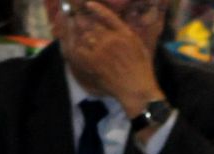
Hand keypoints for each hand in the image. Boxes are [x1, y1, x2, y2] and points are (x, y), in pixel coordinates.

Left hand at [58, 1, 162, 115]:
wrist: (135, 86)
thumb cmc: (141, 68)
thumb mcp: (138, 45)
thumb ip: (126, 35)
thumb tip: (117, 30)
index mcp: (125, 32)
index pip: (108, 16)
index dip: (97, 9)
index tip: (88, 4)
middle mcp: (113, 38)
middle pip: (94, 26)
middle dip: (84, 23)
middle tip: (75, 19)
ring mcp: (103, 50)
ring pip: (86, 37)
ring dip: (80, 35)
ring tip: (72, 30)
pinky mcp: (95, 62)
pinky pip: (81, 52)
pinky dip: (76, 48)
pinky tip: (74, 47)